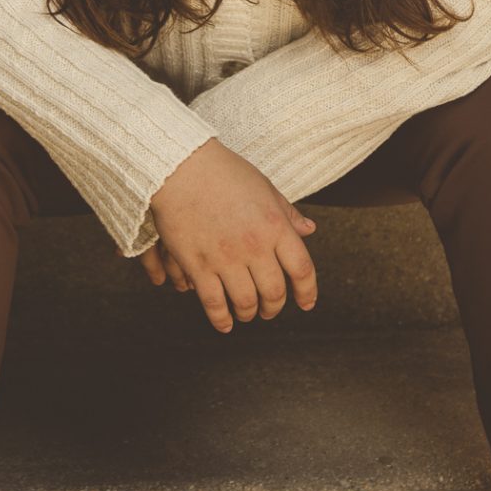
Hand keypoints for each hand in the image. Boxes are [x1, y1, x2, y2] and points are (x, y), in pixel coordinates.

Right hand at [143, 139, 318, 333]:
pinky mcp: (198, 266)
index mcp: (276, 225)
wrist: (180, 167)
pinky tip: (225, 324)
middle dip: (274, 307)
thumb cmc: (224, 173)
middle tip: (269, 310)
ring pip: (246, 302)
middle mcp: (255, 245)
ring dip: (249, 313)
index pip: (302, 269)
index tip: (306, 304)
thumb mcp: (264, 188)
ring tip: (247, 314)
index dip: (307, 292)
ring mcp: (226, 258)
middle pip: (275, 292)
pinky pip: (214, 303)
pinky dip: (221, 319)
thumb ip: (287, 213)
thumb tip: (310, 229)